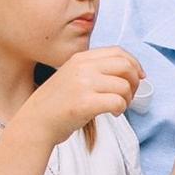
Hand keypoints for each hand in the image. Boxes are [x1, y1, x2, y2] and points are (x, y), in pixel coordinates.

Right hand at [16, 47, 143, 146]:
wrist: (36, 122)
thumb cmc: (57, 104)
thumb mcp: (72, 76)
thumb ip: (94, 69)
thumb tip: (129, 69)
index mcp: (81, 58)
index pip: (118, 52)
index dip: (134, 64)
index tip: (138, 76)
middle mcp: (83, 67)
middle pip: (125, 66)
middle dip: (134, 82)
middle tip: (128, 96)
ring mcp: (83, 84)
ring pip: (124, 86)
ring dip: (127, 99)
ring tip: (117, 108)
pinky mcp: (85, 103)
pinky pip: (117, 102)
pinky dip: (120, 109)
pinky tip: (112, 114)